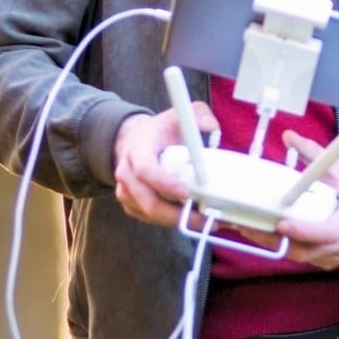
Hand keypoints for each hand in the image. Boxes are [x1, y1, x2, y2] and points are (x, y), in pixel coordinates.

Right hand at [113, 102, 218, 227]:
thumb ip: (198, 115)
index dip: (164, 183)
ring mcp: (126, 192)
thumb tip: (212, 128)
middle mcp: (126, 173)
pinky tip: (190, 219)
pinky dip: (171, 222)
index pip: (146, 170)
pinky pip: (151, 220)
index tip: (185, 193)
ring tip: (204, 222)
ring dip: (177, 221)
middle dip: (176, 215)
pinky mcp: (131, 205)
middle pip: (148, 201)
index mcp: (138, 150)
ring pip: (151, 214)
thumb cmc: (160, 130)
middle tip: (203, 219)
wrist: (134, 140)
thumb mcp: (178, 115)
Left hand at [263, 128, 338, 269]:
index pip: (330, 231)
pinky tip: (269, 237)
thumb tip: (289, 137)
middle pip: (312, 250)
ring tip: (254, 231)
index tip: (282, 224)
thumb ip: (313, 152)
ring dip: (279, 247)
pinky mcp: (331, 261)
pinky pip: (307, 259)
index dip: (305, 231)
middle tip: (255, 228)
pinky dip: (287, 250)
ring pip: (305, 257)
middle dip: (280, 242)